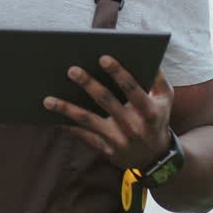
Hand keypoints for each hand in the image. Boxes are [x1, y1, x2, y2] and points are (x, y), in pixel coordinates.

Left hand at [43, 55, 173, 170]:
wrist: (155, 158)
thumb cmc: (157, 118)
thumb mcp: (165, 98)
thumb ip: (158, 77)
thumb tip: (148, 54)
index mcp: (149, 111)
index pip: (133, 90)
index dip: (119, 73)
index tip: (103, 57)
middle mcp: (134, 127)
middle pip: (107, 101)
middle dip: (89, 84)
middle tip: (71, 69)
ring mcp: (118, 140)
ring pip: (89, 121)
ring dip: (67, 109)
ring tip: (47, 99)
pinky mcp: (106, 149)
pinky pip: (84, 136)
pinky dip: (67, 126)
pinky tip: (51, 116)